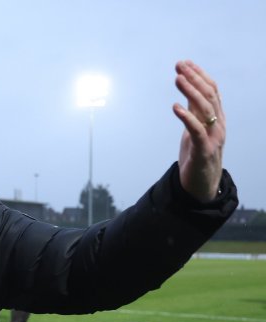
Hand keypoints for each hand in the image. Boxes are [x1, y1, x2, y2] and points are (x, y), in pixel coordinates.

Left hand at [172, 60, 224, 201]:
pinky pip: (197, 131)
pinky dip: (186, 117)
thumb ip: (194, 113)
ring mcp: (213, 137)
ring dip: (190, 92)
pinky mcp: (204, 150)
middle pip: (209, 95)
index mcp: (217, 118)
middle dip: (194, 78)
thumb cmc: (197, 156)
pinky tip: (175, 107)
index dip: (199, 75)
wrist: (201, 185)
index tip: (185, 63)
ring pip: (205, 109)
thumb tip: (188, 95)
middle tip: (179, 66)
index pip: (211, 90)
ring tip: (177, 79)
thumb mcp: (194, 130)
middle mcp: (218, 125)